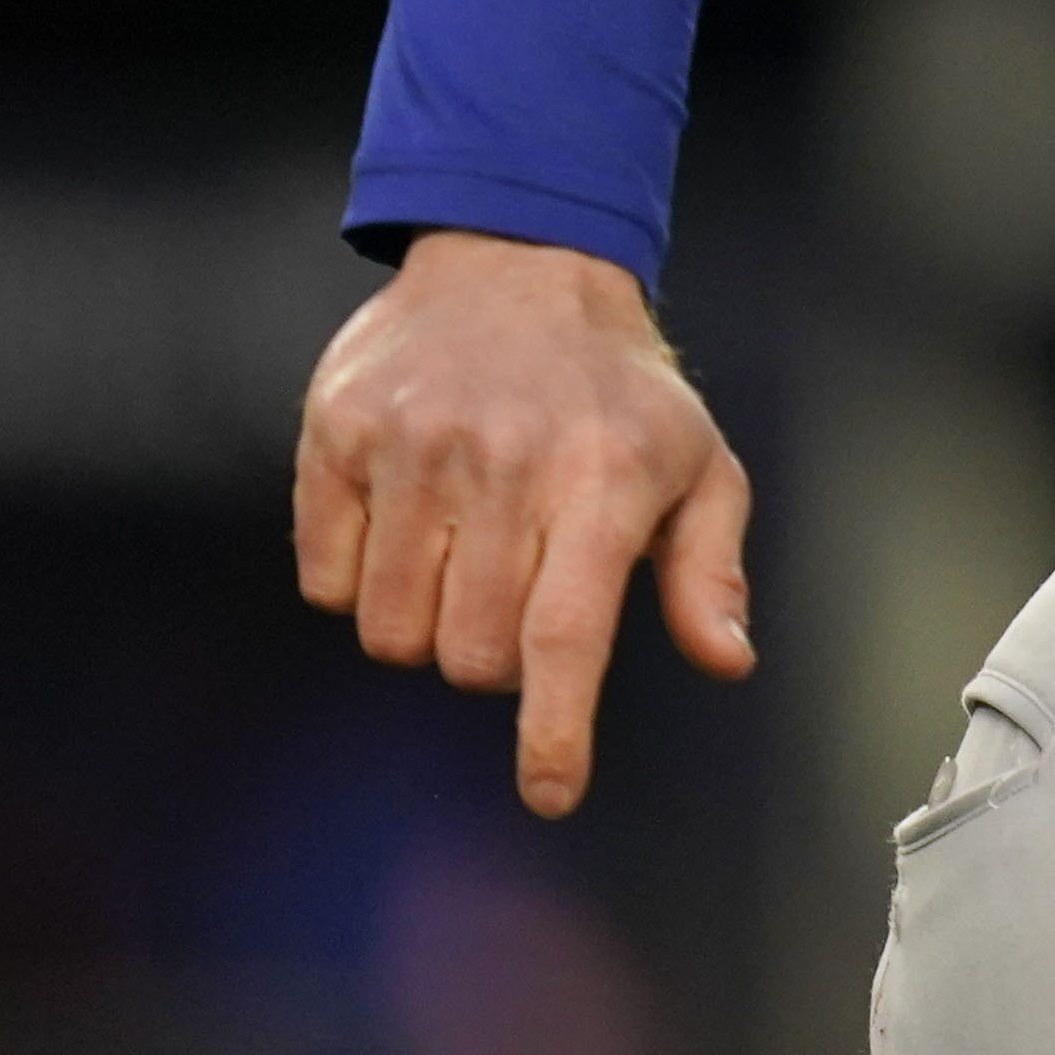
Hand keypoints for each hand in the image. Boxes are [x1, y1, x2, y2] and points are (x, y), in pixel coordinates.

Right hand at [293, 230, 756, 815]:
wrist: (520, 260)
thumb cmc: (617, 390)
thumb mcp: (697, 461)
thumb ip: (710, 568)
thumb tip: (728, 659)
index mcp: (602, 478)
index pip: (565, 637)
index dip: (554, 731)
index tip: (550, 794)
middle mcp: (504, 462)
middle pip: (471, 656)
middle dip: (496, 655)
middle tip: (520, 590)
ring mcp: (412, 444)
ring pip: (392, 631)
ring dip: (426, 623)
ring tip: (465, 550)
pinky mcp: (336, 432)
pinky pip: (325, 580)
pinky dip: (359, 579)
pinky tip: (406, 518)